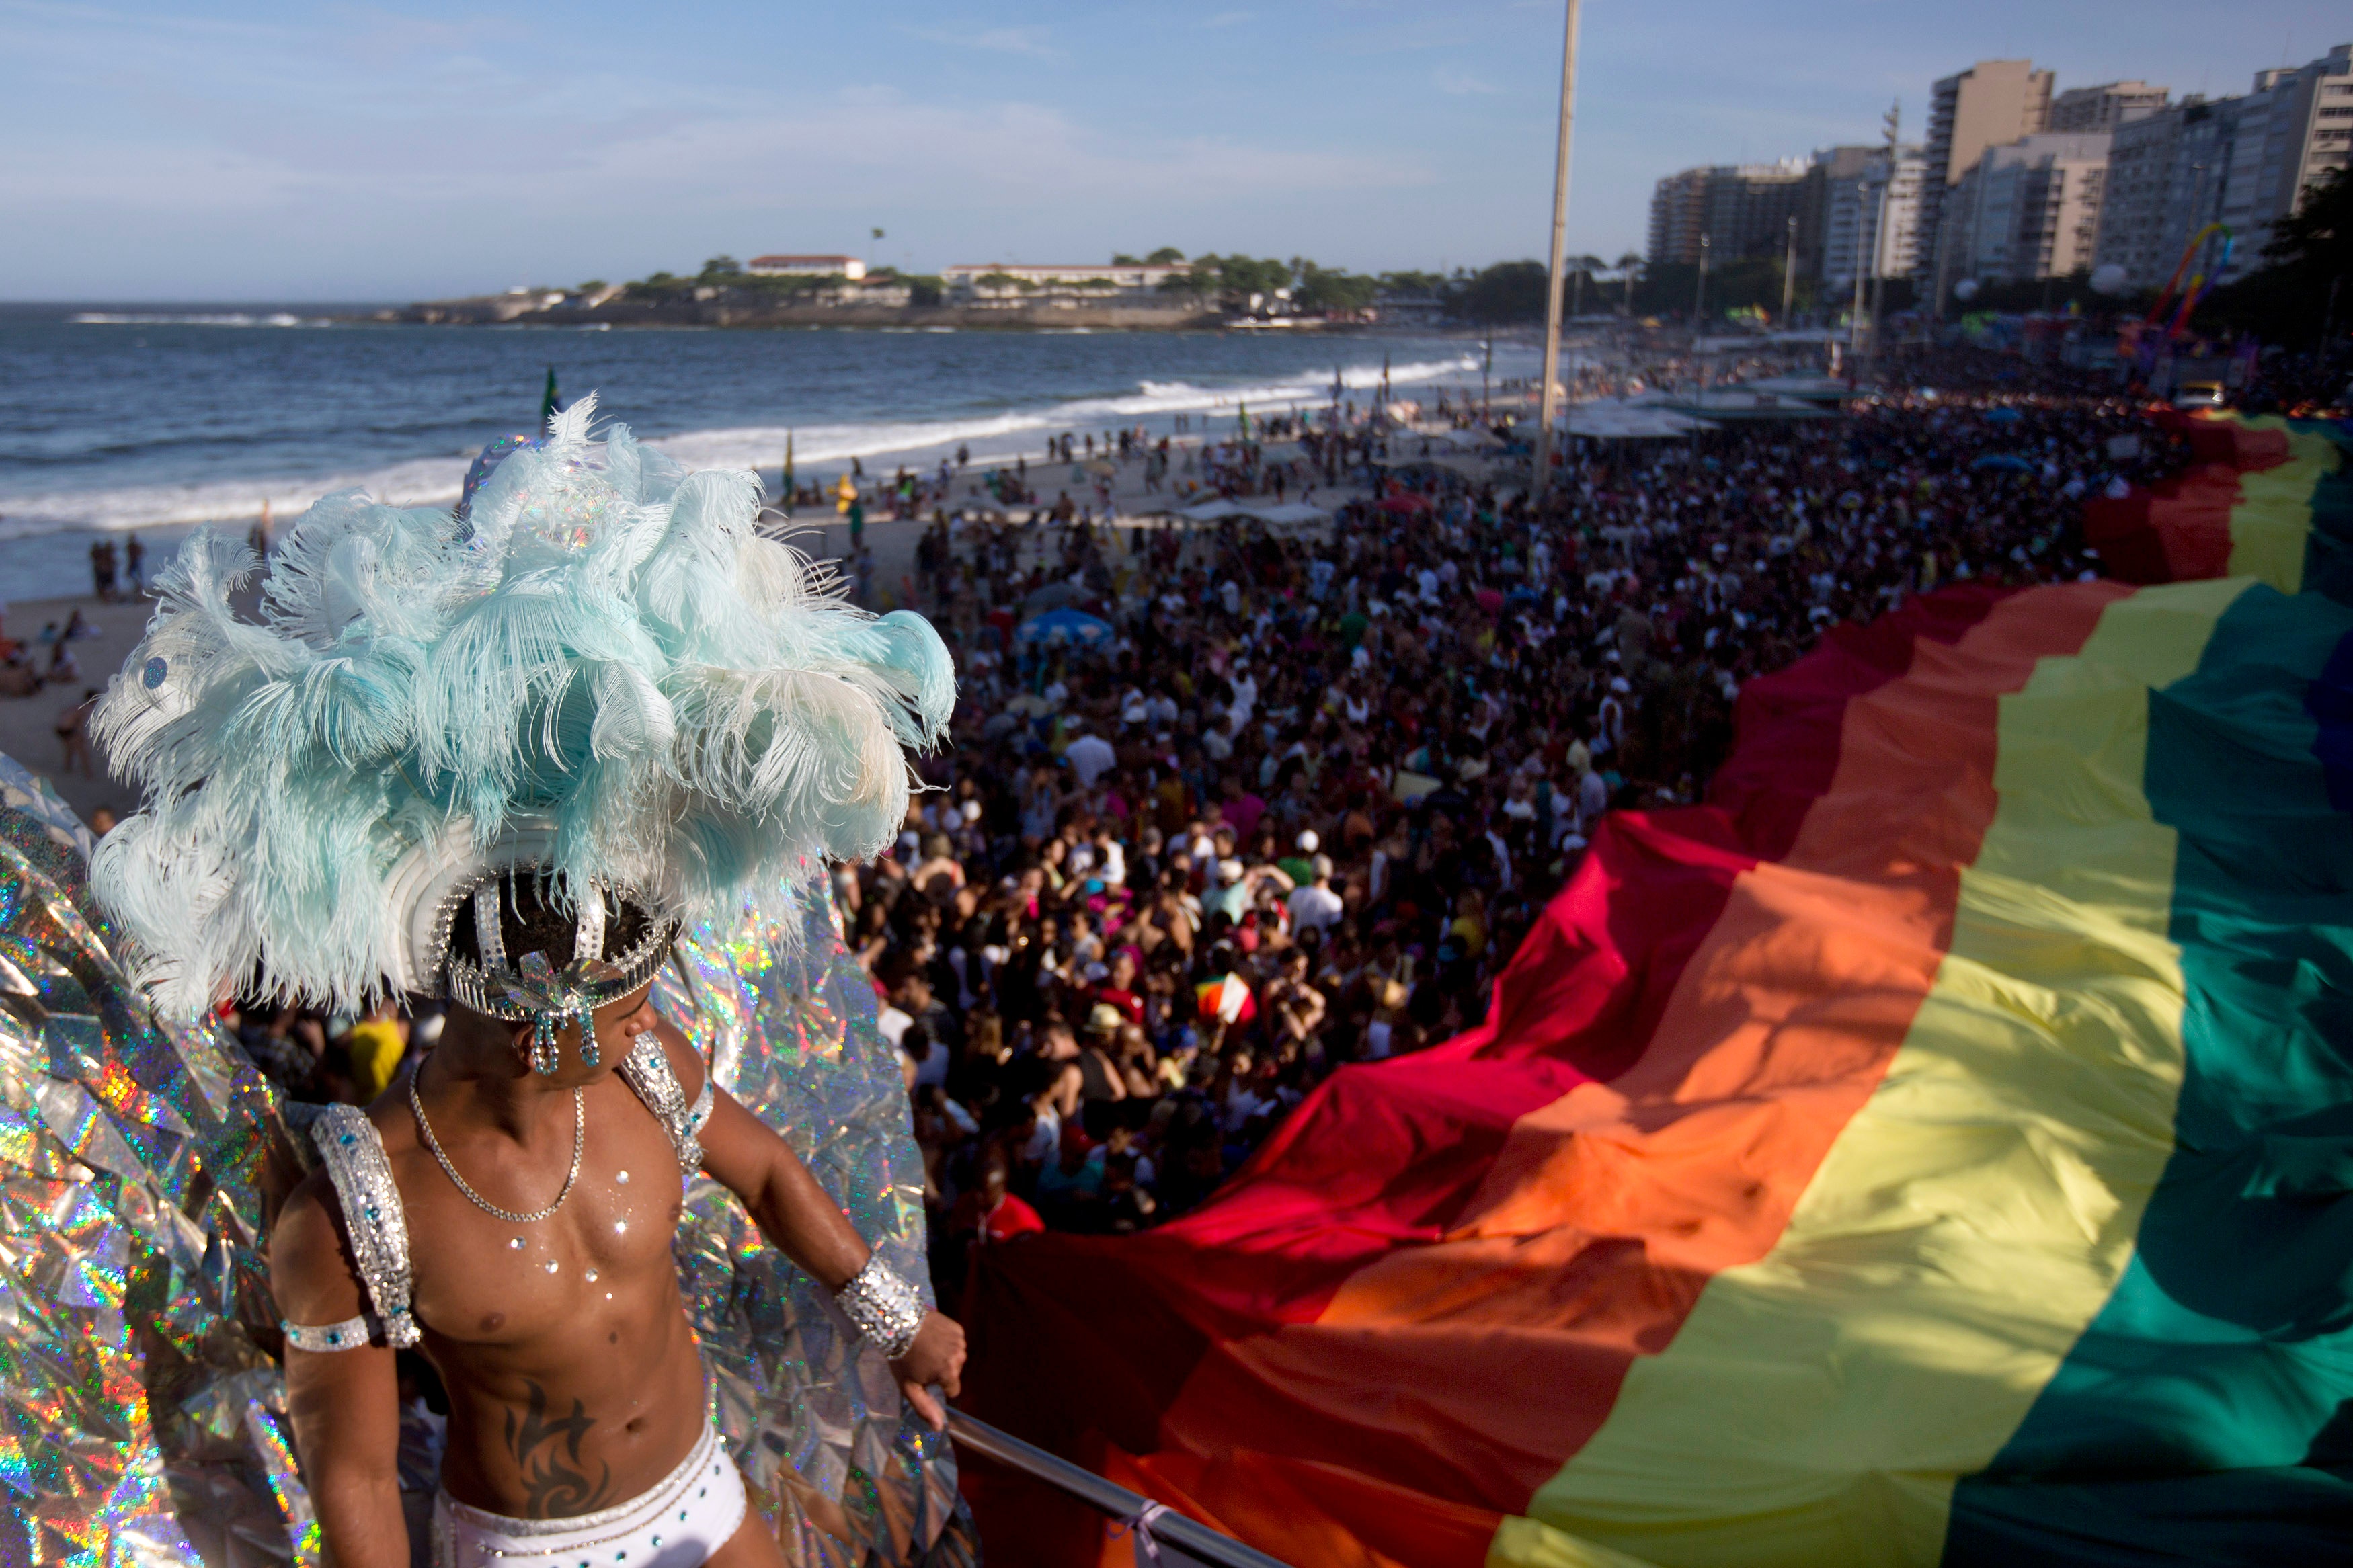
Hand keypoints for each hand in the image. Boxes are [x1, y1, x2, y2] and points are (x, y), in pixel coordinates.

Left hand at [890, 1310, 966, 1429]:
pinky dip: (946, 1341)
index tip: (924, 1375)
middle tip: (922, 1360)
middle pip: (955, 1372)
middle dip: (942, 1369)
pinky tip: (932, 1337)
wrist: (898, 1323)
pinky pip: (956, 1341)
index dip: (938, 1385)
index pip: (952, 1389)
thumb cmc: (902, 1358)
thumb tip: (940, 1428)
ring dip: (945, 1354)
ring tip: (926, 1347)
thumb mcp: (909, 1386)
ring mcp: (960, 1341)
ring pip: (956, 1357)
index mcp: (949, 1373)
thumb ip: (925, 1407)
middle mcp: (959, 1357)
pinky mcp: (957, 1328)